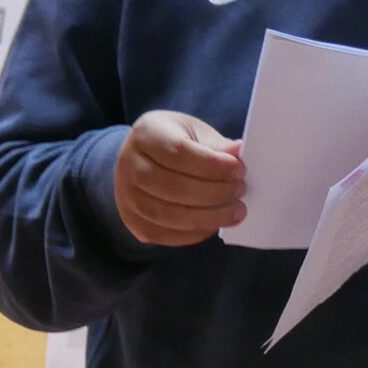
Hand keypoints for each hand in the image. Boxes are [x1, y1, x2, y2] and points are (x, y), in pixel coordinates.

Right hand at [115, 111, 245, 246]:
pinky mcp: (133, 222)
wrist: (142, 160)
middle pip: (172, 187)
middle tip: (240, 192)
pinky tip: (215, 223)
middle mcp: (129, 165)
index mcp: (145, 134)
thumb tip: (238, 151)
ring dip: (208, 217)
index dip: (212, 165)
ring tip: (235, 211)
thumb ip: (215, 145)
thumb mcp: (193, 133)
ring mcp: (127, 197)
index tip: (238, 170)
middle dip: (214, 193)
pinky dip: (195, 233)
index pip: (178, 153)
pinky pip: (165, 235)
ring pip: (168, 216)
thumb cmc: (173, 142)